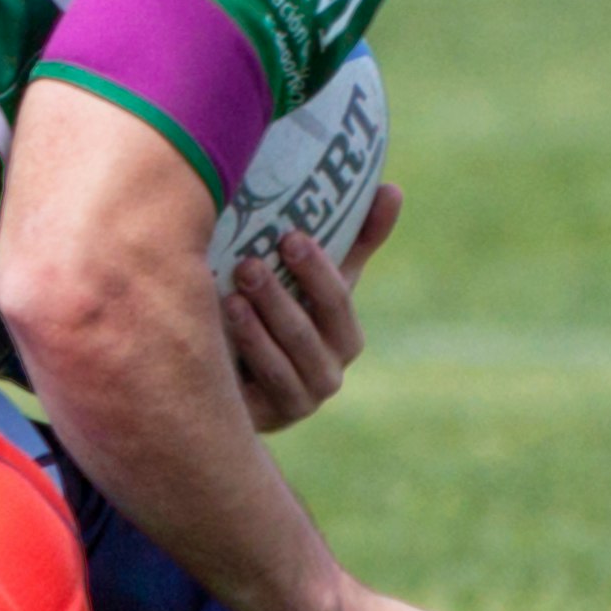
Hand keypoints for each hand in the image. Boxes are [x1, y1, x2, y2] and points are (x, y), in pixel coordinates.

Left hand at [220, 184, 395, 431]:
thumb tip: (393, 188)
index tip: (290, 236)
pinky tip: (217, 331)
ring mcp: (296, 403)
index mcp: (346, 338)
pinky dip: (238, 360)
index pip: (338, 302)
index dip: (318, 271)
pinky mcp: (262, 422)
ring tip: (229, 295)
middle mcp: (327, 376)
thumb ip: (356, 240)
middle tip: (250, 263)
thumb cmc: (287, 317)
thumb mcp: (318, 283)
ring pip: (279, 365)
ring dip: (255, 329)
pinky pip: (253, 394)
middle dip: (278, 298)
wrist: (240, 384)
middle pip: (305, 334)